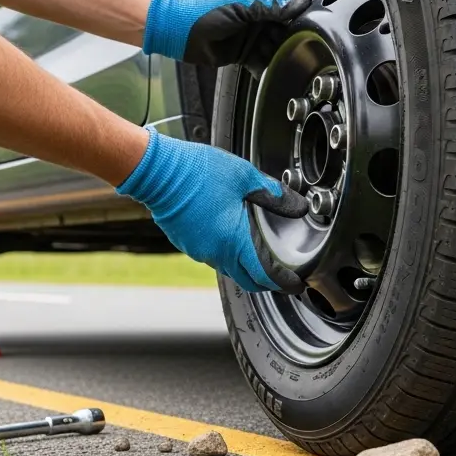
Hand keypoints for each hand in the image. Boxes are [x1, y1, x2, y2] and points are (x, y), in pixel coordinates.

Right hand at [116, 126, 307, 292]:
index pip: (265, 275)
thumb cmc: (197, 171)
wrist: (157, 171)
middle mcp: (215, 252)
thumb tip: (298, 207)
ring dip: (246, 267)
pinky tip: (233, 237)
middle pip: (247, 280)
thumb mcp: (245, 177)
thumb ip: (274, 195)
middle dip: (267, 283)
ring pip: (229, 269)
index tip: (296, 284)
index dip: (284, 282)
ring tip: (260, 254)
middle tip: (282, 277)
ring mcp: (198, 250)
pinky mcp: (186, 244)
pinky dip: (228, 254)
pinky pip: (213, 257)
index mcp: (233, 240)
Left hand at [142, 0, 309, 67]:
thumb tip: (299, 2)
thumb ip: (270, 7)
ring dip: (279, 55)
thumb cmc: (205, 12)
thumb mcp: (241, 5)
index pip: (284, 7)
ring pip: (272, 47)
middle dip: (289, 40)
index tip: (310, 27)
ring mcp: (249, 36)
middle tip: (299, 49)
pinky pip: (259, 62)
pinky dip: (266, 68)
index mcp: (255, 0)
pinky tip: (273, 73)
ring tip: (287, 63)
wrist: (180, 33)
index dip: (296, 17)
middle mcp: (255, 18)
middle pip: (281, 30)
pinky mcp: (242, 53)